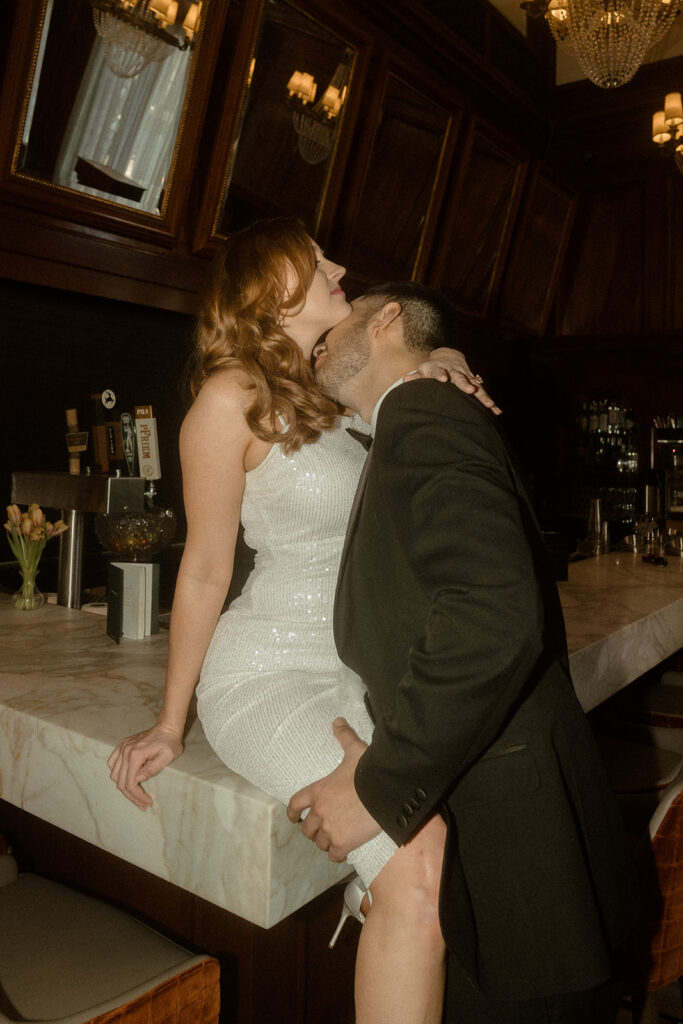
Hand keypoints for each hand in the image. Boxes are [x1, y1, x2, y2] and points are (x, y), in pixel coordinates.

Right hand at [107, 723, 183, 810]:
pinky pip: (112, 763)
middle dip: (132, 796)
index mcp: (135, 754)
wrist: (167, 727)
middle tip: (143, 804)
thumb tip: (138, 780)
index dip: (138, 796)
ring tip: (136, 795)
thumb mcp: (167, 756)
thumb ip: (152, 769)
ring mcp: (122, 748)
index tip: (148, 803)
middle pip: (121, 782)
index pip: (130, 783)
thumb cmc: (170, 742)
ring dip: (124, 787)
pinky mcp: (122, 746)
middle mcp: (125, 751)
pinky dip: (117, 774)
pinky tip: (128, 780)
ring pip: (114, 775)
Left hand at [287, 718, 380, 860]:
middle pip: (306, 829)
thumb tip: (337, 721)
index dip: (293, 812)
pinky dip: (337, 854)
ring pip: (320, 843)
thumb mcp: (354, 750)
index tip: (294, 818)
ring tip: (335, 840)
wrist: (384, 791)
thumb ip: (344, 736)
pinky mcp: (344, 843)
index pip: (295, 804)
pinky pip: (334, 854)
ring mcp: (330, 829)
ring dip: (325, 842)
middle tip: (322, 830)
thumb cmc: (368, 770)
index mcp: (318, 791)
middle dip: (312, 830)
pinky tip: (344, 851)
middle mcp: (320, 812)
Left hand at [405, 347, 501, 414]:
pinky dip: (490, 402)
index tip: (443, 379)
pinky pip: (483, 393)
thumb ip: (415, 376)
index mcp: (440, 369)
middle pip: (460, 378)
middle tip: (470, 390)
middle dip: (465, 384)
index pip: (439, 372)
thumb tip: (404, 380)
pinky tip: (496, 411)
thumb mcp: (423, 370)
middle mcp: (455, 372)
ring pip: (476, 386)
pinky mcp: (475, 383)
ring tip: (489, 405)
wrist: (448, 357)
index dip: (440, 375)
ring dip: (482, 396)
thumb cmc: (432, 368)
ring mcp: (466, 377)